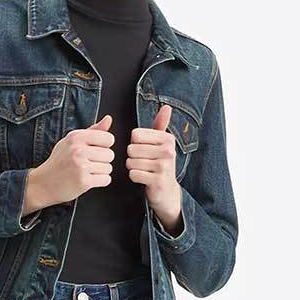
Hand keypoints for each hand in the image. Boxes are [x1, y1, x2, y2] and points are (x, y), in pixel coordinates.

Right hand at [24, 115, 114, 210]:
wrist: (44, 183)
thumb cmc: (60, 161)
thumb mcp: (72, 141)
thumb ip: (92, 130)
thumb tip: (108, 119)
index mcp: (76, 137)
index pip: (108, 138)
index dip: (105, 146)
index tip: (96, 150)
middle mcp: (78, 150)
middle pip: (110, 154)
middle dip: (103, 160)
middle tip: (89, 163)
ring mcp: (81, 166)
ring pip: (108, 168)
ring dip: (101, 172)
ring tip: (87, 172)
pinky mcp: (84, 181)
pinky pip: (106, 179)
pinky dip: (101, 181)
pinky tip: (89, 179)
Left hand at [127, 104, 182, 232]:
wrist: (167, 192)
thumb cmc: (160, 164)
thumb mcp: (162, 144)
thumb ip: (161, 125)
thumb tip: (167, 107)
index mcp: (167, 139)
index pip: (135, 135)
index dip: (134, 144)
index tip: (144, 150)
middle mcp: (168, 151)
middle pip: (131, 148)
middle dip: (132, 157)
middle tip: (143, 163)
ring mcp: (164, 166)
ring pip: (131, 162)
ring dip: (133, 168)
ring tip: (143, 170)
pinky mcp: (158, 180)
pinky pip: (133, 174)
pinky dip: (134, 177)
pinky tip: (143, 179)